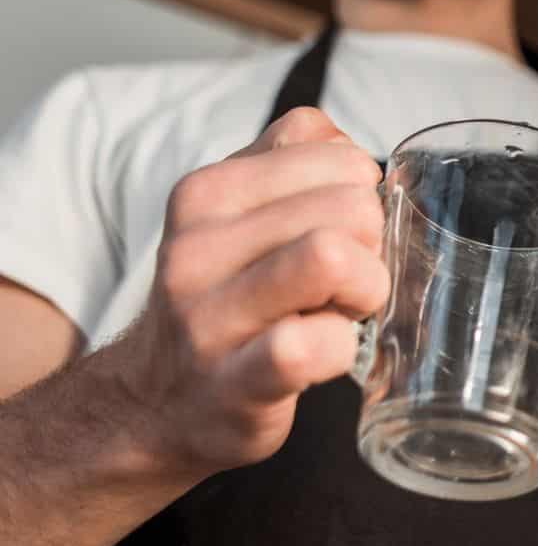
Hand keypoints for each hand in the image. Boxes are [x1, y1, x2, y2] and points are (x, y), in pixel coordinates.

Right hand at [107, 108, 387, 475]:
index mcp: (207, 194)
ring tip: (342, 312)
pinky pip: (314, 345)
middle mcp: (198, 247)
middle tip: (347, 283)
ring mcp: (210, 317)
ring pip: (334, 257)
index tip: (343, 233)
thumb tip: (348, 143)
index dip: (363, 194)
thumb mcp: (236, 217)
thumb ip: (289, 161)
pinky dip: (342, 349)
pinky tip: (325, 354)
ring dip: (366, 288)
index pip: (334, 152)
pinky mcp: (236, 382)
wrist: (155, 402)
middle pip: (350, 204)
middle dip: (374, 245)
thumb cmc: (222, 300)